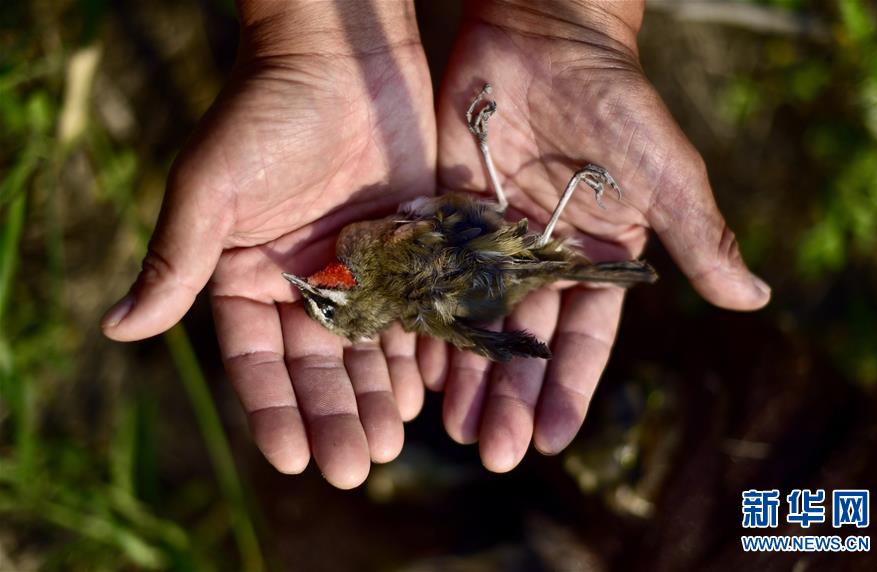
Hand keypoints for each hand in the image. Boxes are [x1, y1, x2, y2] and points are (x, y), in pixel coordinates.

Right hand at [101, 1, 434, 487]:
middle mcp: (302, 283)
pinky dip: (419, 353)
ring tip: (391, 443)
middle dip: (336, 416)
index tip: (293, 456)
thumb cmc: (265, 114)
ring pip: (369, 350)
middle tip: (355, 467)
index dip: (274, 409)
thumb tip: (117, 329)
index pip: (258, 360)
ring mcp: (358, 271)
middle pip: (319, 366)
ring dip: (380, 397)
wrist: (342, 57)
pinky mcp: (405, 251)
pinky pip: (414, 314)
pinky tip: (428, 392)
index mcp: (248, 277)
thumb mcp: (211, 187)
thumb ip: (176, 259)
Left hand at [424, 1, 770, 471]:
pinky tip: (409, 357)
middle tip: (488, 451)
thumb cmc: (616, 100)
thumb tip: (755, 299)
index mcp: (596, 262)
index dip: (565, 392)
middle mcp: (542, 262)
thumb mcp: (664, 171)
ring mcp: (491, 240)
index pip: (582, 343)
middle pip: (523, 343)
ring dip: (462, 370)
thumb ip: (698, 235)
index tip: (547, 442)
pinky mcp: (447, 212)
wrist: (545, 35)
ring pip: (474, 318)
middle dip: (507, 397)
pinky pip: (432, 274)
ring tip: (445, 424)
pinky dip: (422, 314)